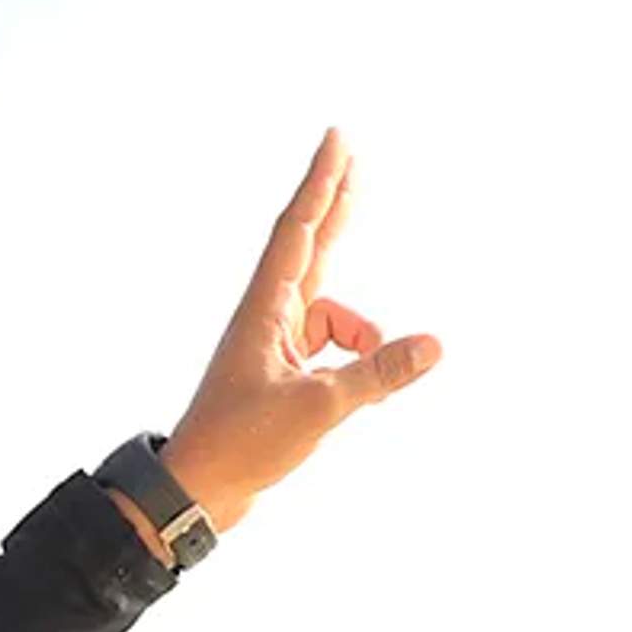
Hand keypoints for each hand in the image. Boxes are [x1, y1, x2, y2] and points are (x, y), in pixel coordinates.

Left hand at [160, 134, 441, 539]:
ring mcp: (275, 346)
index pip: (299, 229)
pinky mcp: (283, 375)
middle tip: (352, 156)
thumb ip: (378, 373)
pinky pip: (334, 352)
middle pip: (311, 247)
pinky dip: (355, 364)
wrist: (198, 493)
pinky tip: (364, 393)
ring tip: (364, 383)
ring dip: (363, 337)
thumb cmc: (240, 445)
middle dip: (336, 205)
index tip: (335, 138)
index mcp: (265, 309)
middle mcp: (269, 317)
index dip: (321, 183)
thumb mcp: (319, 407)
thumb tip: (434, 346)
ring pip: (334, 317)